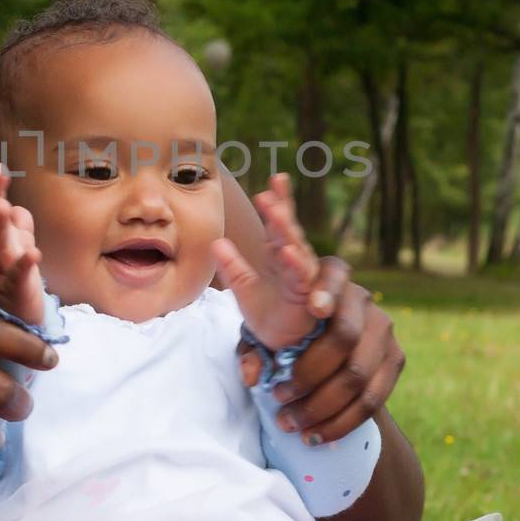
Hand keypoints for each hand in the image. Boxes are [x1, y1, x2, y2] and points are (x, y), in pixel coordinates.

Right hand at [0, 162, 44, 325]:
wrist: (21, 320)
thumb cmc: (18, 278)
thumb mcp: (19, 246)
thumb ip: (17, 225)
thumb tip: (15, 206)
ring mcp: (3, 274)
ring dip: (1, 228)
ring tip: (5, 208)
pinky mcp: (17, 293)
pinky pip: (20, 278)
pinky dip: (25, 265)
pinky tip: (33, 252)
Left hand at [211, 172, 320, 349]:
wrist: (279, 342)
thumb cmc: (267, 309)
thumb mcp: (242, 284)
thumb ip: (231, 264)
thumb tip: (215, 242)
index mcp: (278, 252)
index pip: (278, 222)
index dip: (279, 200)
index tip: (277, 178)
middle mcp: (293, 259)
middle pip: (288, 229)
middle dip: (282, 209)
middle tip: (271, 190)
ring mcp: (301, 276)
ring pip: (296, 248)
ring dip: (286, 230)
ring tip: (277, 212)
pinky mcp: (305, 295)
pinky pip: (301, 277)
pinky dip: (295, 263)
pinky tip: (286, 250)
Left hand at [229, 196, 405, 443]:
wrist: (321, 338)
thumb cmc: (284, 329)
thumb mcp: (260, 330)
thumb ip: (251, 347)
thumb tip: (252, 375)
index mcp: (329, 275)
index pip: (333, 276)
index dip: (326, 291)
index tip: (315, 309)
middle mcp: (363, 299)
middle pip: (344, 338)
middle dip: (309, 376)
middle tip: (278, 399)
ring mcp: (384, 330)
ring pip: (358, 376)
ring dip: (322, 407)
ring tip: (292, 425)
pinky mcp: (396, 359)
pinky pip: (373, 399)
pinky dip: (343, 422)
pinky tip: (317, 437)